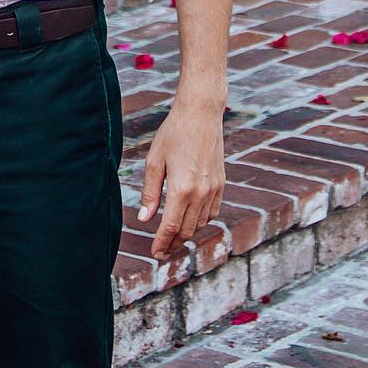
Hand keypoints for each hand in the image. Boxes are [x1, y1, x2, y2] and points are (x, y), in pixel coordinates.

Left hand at [135, 100, 225, 260]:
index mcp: (182, 189)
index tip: (155, 253)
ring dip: (188, 234)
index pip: (171, 227)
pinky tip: (191, 219)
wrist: (201, 114)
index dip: (162, 243)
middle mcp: (201, 193)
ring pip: (201, 223)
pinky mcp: (221, 183)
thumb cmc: (173, 133)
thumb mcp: (154, 161)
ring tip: (174, 237)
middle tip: (162, 251)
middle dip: (174, 244)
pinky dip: (201, 221)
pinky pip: (213, 212)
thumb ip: (150, 192)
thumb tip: (145, 218)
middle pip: (187, 230)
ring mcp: (214, 189)